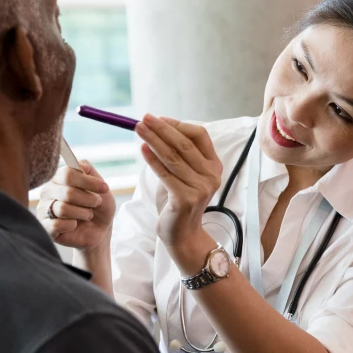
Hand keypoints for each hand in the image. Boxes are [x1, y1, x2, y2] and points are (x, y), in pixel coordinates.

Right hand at [37, 160, 115, 253]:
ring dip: (82, 213)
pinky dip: (72, 225)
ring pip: (63, 209)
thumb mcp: (100, 186)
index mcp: (59, 177)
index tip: (104, 188)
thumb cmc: (99, 206)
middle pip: (67, 192)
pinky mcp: (45, 227)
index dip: (88, 181)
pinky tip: (74, 225)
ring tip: (87, 215)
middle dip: (88, 200)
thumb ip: (89, 171)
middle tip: (96, 203)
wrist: (100, 229)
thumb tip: (79, 165)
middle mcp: (48, 191)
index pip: (67, 173)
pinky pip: (56, 225)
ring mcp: (44, 209)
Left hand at [135, 114, 221, 269]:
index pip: (200, 135)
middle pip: (184, 144)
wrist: (182, 234)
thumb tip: (157, 126)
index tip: (158, 119)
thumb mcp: (184, 174)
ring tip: (138, 129)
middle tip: (144, 118)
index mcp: (214, 165)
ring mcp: (201, 188)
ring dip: (153, 140)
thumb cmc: (178, 200)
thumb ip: (179, 154)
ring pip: (173, 157)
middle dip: (162, 129)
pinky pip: (165, 174)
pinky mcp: (186, 199)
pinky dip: (152, 160)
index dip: (178, 125)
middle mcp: (211, 175)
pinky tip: (142, 149)